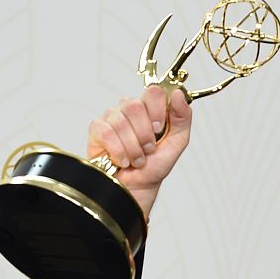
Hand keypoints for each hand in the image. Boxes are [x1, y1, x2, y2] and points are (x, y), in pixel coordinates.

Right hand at [87, 86, 191, 218]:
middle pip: (135, 106)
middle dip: (144, 135)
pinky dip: (119, 152)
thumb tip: (179, 95)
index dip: (157, 110)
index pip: (153, 91)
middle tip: (148, 149)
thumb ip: (182, 118)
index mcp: (149, 108)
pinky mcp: (97, 129)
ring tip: (136, 159)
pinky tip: (122, 160)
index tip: (159, 129)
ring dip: (133, 148)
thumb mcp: (177, 142)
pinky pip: (107, 133)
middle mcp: (129, 109)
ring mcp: (112, 117)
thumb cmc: (155, 165)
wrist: (138, 187)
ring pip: (121, 122)